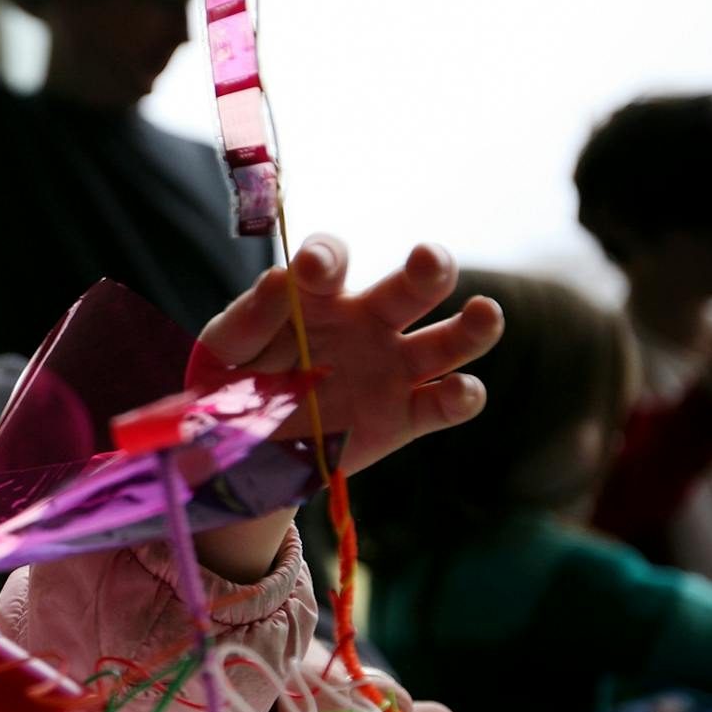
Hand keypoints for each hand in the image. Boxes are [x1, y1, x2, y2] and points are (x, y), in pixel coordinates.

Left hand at [198, 236, 503, 476]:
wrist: (241, 454)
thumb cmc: (233, 385)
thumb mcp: (226, 351)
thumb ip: (249, 317)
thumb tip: (279, 276)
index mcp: (318, 298)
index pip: (331, 261)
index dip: (328, 257)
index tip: (317, 267)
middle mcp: (366, 324)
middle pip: (410, 287)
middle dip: (429, 268)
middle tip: (429, 260)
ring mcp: (391, 369)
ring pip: (447, 341)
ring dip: (473, 326)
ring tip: (485, 313)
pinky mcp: (403, 416)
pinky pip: (443, 404)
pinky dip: (462, 397)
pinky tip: (460, 390)